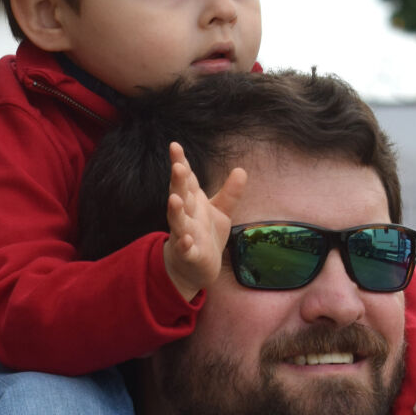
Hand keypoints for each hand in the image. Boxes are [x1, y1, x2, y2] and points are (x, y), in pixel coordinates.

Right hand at [162, 142, 246, 301]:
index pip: (186, 179)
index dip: (180, 163)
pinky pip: (186, 249)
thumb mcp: (221, 212)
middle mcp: (186, 215)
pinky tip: (186, 240)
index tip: (175, 146)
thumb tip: (241, 170)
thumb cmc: (206, 236)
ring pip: (178, 221)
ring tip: (174, 199)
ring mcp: (185, 234)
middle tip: (178, 167)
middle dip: (178, 182)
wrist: (195, 268)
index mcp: (193, 202)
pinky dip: (185, 245)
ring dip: (175, 211)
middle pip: (180, 195)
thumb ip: (230, 193)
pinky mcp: (190, 255)